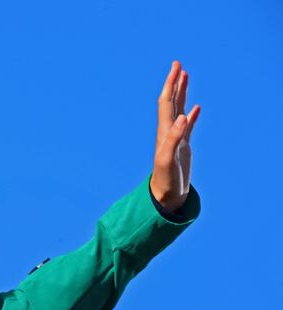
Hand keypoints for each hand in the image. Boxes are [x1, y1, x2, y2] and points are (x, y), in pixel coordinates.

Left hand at [150, 60, 201, 212]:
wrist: (164, 195)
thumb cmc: (165, 179)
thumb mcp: (168, 159)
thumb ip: (174, 137)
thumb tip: (184, 115)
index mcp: (164, 132)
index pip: (166, 102)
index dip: (170, 84)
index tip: (176, 67)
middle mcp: (168, 132)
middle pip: (171, 102)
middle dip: (174, 83)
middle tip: (178, 64)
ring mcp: (176, 138)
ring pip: (179, 110)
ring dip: (181, 94)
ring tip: (185, 78)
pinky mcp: (182, 147)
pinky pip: (187, 126)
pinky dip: (191, 115)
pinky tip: (195, 108)